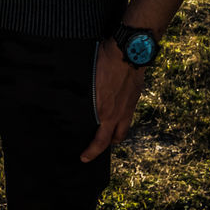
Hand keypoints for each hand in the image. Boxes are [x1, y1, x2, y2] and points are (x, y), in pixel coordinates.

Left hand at [80, 39, 146, 161]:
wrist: (129, 51)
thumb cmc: (104, 60)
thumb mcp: (88, 78)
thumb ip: (84, 93)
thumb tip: (74, 98)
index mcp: (105, 111)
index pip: (100, 141)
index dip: (91, 152)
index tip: (83, 158)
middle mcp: (119, 113)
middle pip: (115, 139)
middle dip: (106, 145)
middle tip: (98, 146)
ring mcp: (129, 106)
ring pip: (124, 128)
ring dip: (116, 133)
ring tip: (108, 131)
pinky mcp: (135, 97)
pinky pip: (129, 114)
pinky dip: (122, 117)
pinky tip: (116, 110)